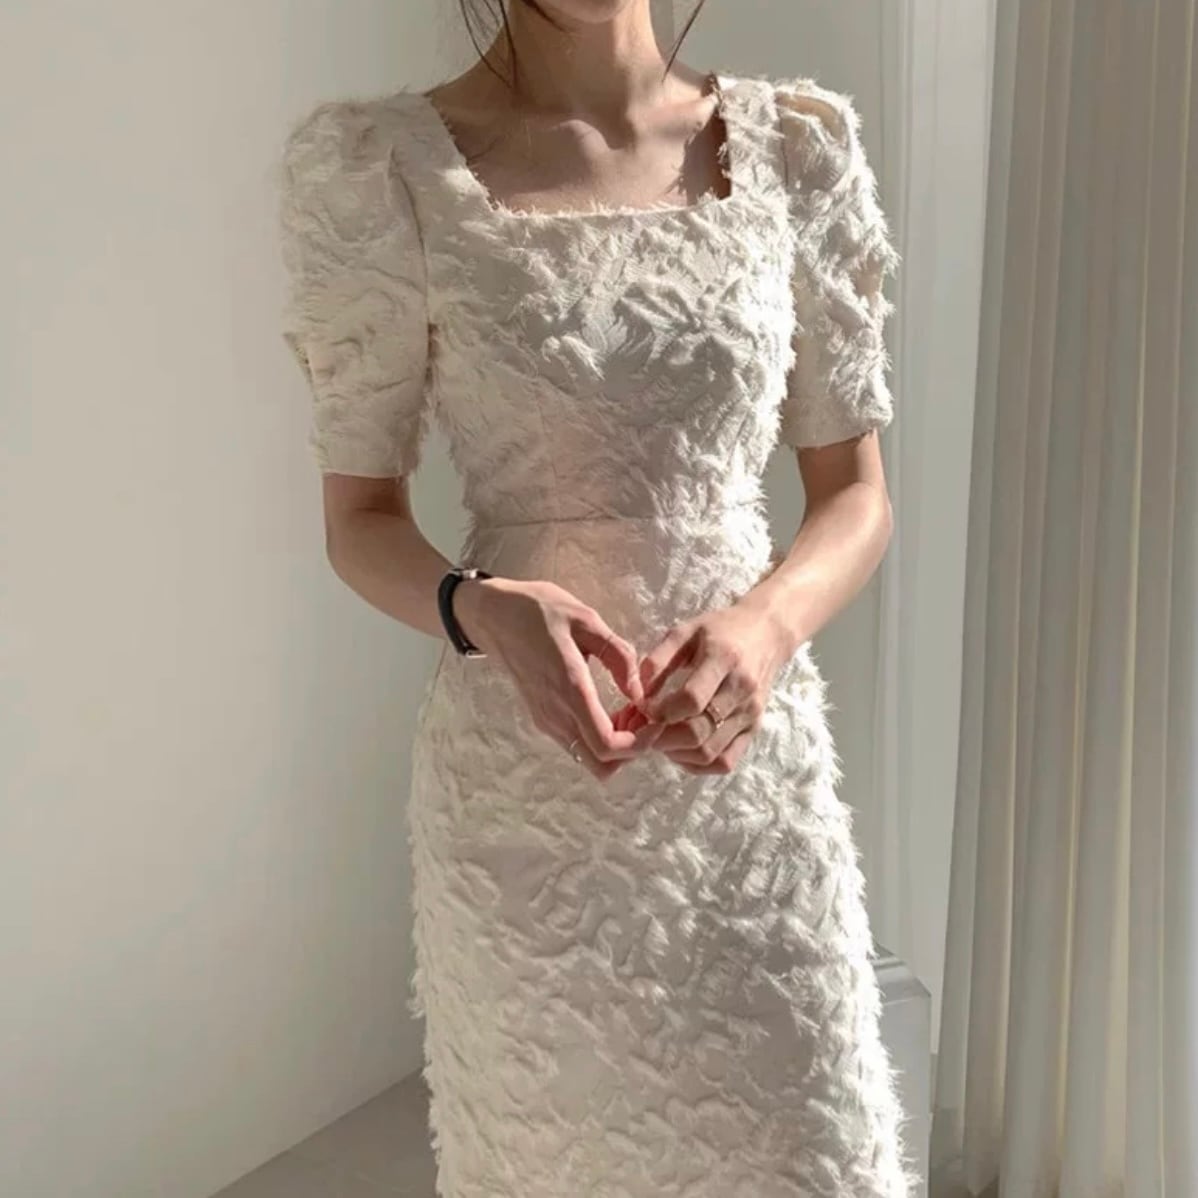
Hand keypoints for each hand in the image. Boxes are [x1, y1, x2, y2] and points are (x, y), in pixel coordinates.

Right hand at [453, 575, 659, 779]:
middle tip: (645, 717)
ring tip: (630, 709)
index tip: (655, 719)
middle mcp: (556, 714)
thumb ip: (617, 654)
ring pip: (590, 757)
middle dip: (631, 750)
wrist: (492, 615)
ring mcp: (547, 720)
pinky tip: (611, 707)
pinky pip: (578, 744)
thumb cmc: (538, 610)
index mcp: (569, 689)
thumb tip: (638, 692)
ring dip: (617, 744)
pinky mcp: (543, 718)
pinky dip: (601, 737)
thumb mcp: (585, 619)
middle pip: (600, 765)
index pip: (607, 745)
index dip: (639, 743)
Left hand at [636, 600, 793, 774]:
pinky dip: (698, 764)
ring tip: (660, 738)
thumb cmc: (720, 630)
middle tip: (643, 729)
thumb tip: (636, 692)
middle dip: (661, 738)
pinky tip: (681, 749)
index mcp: (724, 660)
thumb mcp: (685, 631)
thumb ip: (658, 659)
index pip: (691, 699)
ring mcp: (750, 714)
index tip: (642, 708)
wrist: (766, 634)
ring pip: (709, 753)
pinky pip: (725, 762)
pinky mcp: (754, 729)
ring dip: (676, 753)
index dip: (660, 711)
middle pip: (698, 732)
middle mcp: (741, 691)